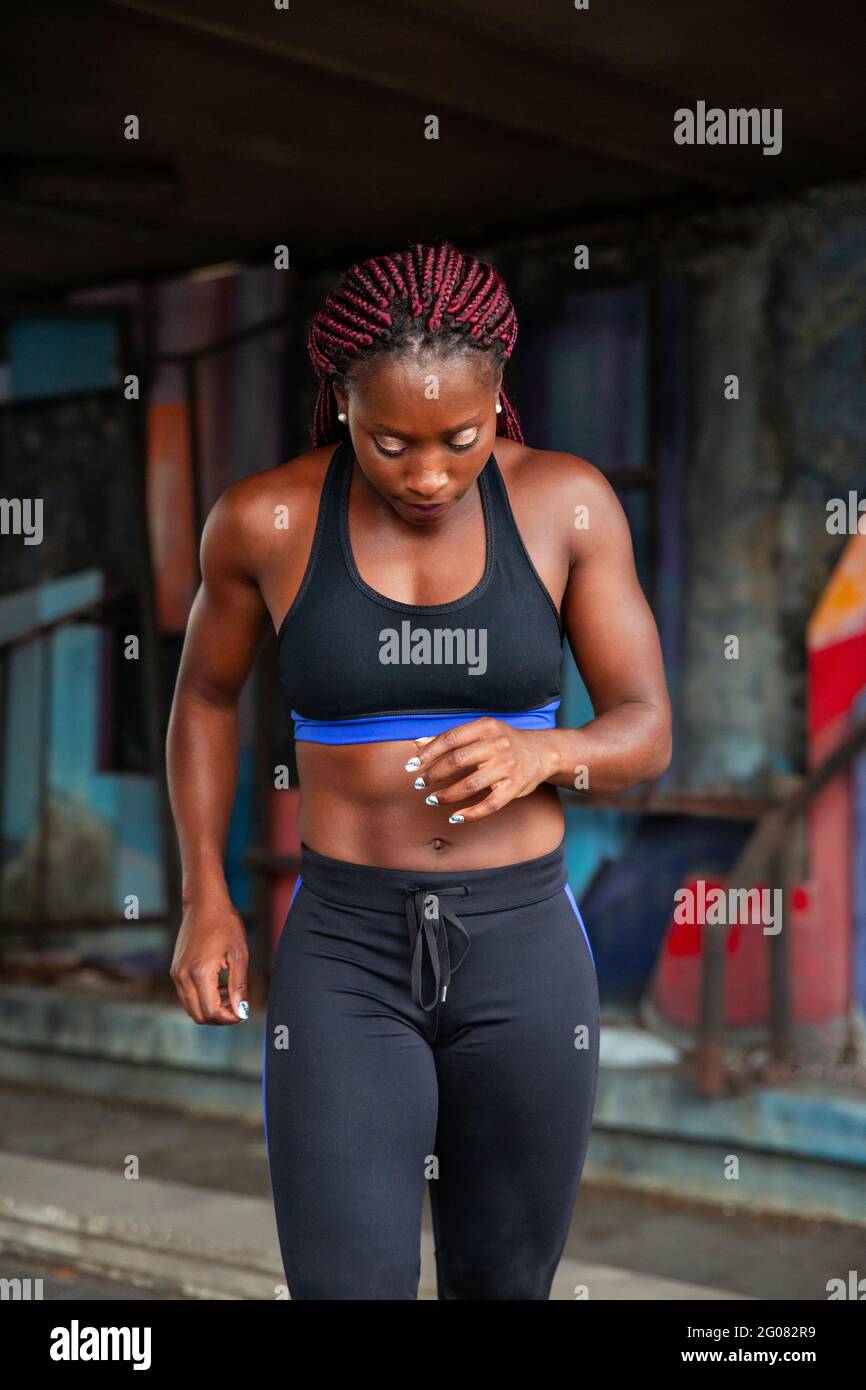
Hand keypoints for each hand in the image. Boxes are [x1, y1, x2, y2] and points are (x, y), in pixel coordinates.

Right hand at [170, 896, 249, 1023]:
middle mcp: (183, 977)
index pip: (211, 1012)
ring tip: (230, 994)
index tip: (243, 1012)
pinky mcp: (176, 970)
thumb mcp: (239, 955)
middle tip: (238, 1007)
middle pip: (199, 1015)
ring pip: (191, 1007)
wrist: (204, 904)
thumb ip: (239, 986)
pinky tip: (219, 986)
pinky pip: (187, 995)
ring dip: (211, 1008)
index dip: (229, 1018)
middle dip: (220, 1017)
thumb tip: (242, 1011)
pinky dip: (202, 998)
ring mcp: (177, 974)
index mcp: (200, 973)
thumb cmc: (225, 924)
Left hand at [404, 719, 554, 823]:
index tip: (412, 765)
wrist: (541, 752)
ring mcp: (508, 767)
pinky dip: (471, 814)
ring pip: (471, 784)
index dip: (428, 753)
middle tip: (420, 784)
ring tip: (433, 799)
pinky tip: (456, 817)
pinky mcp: (515, 787)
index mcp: (486, 727)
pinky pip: (490, 805)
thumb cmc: (503, 742)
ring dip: (447, 794)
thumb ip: (450, 738)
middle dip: (434, 774)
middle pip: (458, 760)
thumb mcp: (480, 732)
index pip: (451, 739)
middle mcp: (498, 744)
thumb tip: (417, 743)